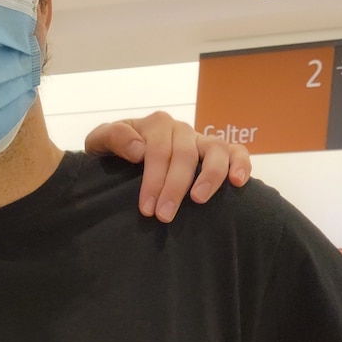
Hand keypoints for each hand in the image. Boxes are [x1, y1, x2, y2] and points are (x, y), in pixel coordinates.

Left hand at [85, 112, 250, 221]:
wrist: (122, 161)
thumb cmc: (113, 156)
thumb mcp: (100, 144)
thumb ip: (112, 138)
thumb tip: (138, 149)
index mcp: (154, 125)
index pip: (157, 151)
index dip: (153, 180)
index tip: (146, 209)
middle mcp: (180, 130)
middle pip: (184, 155)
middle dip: (174, 187)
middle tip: (164, 216)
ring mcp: (201, 140)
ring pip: (215, 150)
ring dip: (209, 176)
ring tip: (198, 200)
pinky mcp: (219, 152)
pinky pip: (236, 152)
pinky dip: (241, 164)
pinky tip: (238, 182)